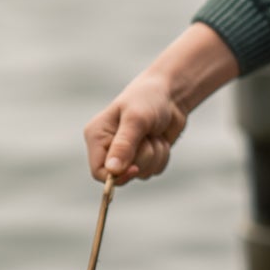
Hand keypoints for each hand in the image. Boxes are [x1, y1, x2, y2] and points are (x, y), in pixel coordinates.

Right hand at [83, 23, 238, 184]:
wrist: (172, 93)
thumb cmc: (149, 99)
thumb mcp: (136, 120)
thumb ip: (124, 145)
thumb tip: (112, 170)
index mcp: (97, 136)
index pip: (98, 171)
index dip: (116, 176)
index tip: (135, 169)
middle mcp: (109, 147)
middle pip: (123, 174)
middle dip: (142, 158)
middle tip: (148, 135)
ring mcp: (128, 153)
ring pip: (142, 173)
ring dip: (155, 154)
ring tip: (154, 133)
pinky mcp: (144, 156)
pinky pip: (155, 170)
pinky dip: (162, 155)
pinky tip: (160, 137)